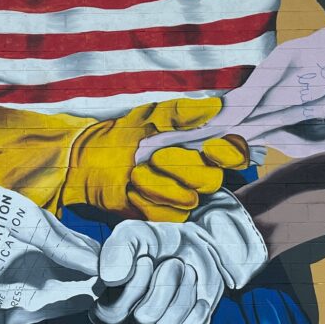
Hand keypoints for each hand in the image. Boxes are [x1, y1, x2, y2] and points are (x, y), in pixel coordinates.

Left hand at [63, 98, 249, 221]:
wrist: (91, 162)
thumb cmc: (125, 134)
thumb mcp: (150, 116)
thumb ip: (180, 112)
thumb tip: (214, 106)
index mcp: (202, 147)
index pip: (233, 153)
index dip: (230, 153)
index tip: (210, 146)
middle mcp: (198, 174)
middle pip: (212, 179)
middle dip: (183, 167)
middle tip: (155, 156)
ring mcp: (182, 198)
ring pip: (189, 200)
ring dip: (158, 185)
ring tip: (135, 172)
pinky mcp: (164, 217)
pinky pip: (167, 216)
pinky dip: (146, 202)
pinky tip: (131, 191)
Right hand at [90, 189, 268, 323]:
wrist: (196, 248)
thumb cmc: (156, 242)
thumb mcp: (134, 234)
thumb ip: (118, 251)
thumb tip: (111, 279)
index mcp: (104, 306)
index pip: (112, 313)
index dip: (135, 286)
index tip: (147, 259)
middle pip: (144, 319)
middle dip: (165, 284)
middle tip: (173, 262)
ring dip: (183, 293)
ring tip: (185, 274)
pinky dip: (197, 311)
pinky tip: (197, 296)